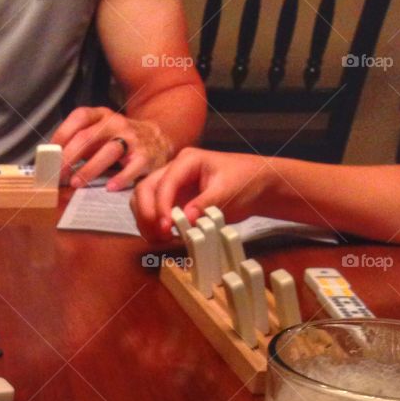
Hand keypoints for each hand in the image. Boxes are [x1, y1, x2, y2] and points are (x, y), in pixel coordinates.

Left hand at [52, 108, 172, 189]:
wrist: (159, 139)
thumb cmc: (120, 140)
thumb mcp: (100, 134)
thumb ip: (79, 144)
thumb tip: (52, 162)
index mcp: (101, 116)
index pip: (79, 118)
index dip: (62, 134)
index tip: (50, 154)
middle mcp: (116, 123)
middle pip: (88, 136)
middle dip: (69, 156)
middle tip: (58, 174)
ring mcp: (132, 139)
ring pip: (109, 151)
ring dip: (90, 168)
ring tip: (76, 183)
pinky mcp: (145, 156)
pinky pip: (132, 168)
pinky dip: (121, 179)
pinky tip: (109, 188)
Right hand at [131, 147, 274, 242]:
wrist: (256, 186)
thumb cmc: (245, 181)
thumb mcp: (228, 191)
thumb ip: (206, 204)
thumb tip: (186, 219)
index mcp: (187, 161)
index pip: (164, 183)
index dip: (160, 206)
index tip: (166, 228)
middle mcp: (174, 171)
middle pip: (145, 190)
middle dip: (146, 214)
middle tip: (159, 235)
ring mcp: (172, 187)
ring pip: (143, 202)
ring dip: (146, 222)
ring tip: (161, 239)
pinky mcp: (173, 201)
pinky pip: (153, 213)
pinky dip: (153, 227)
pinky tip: (165, 238)